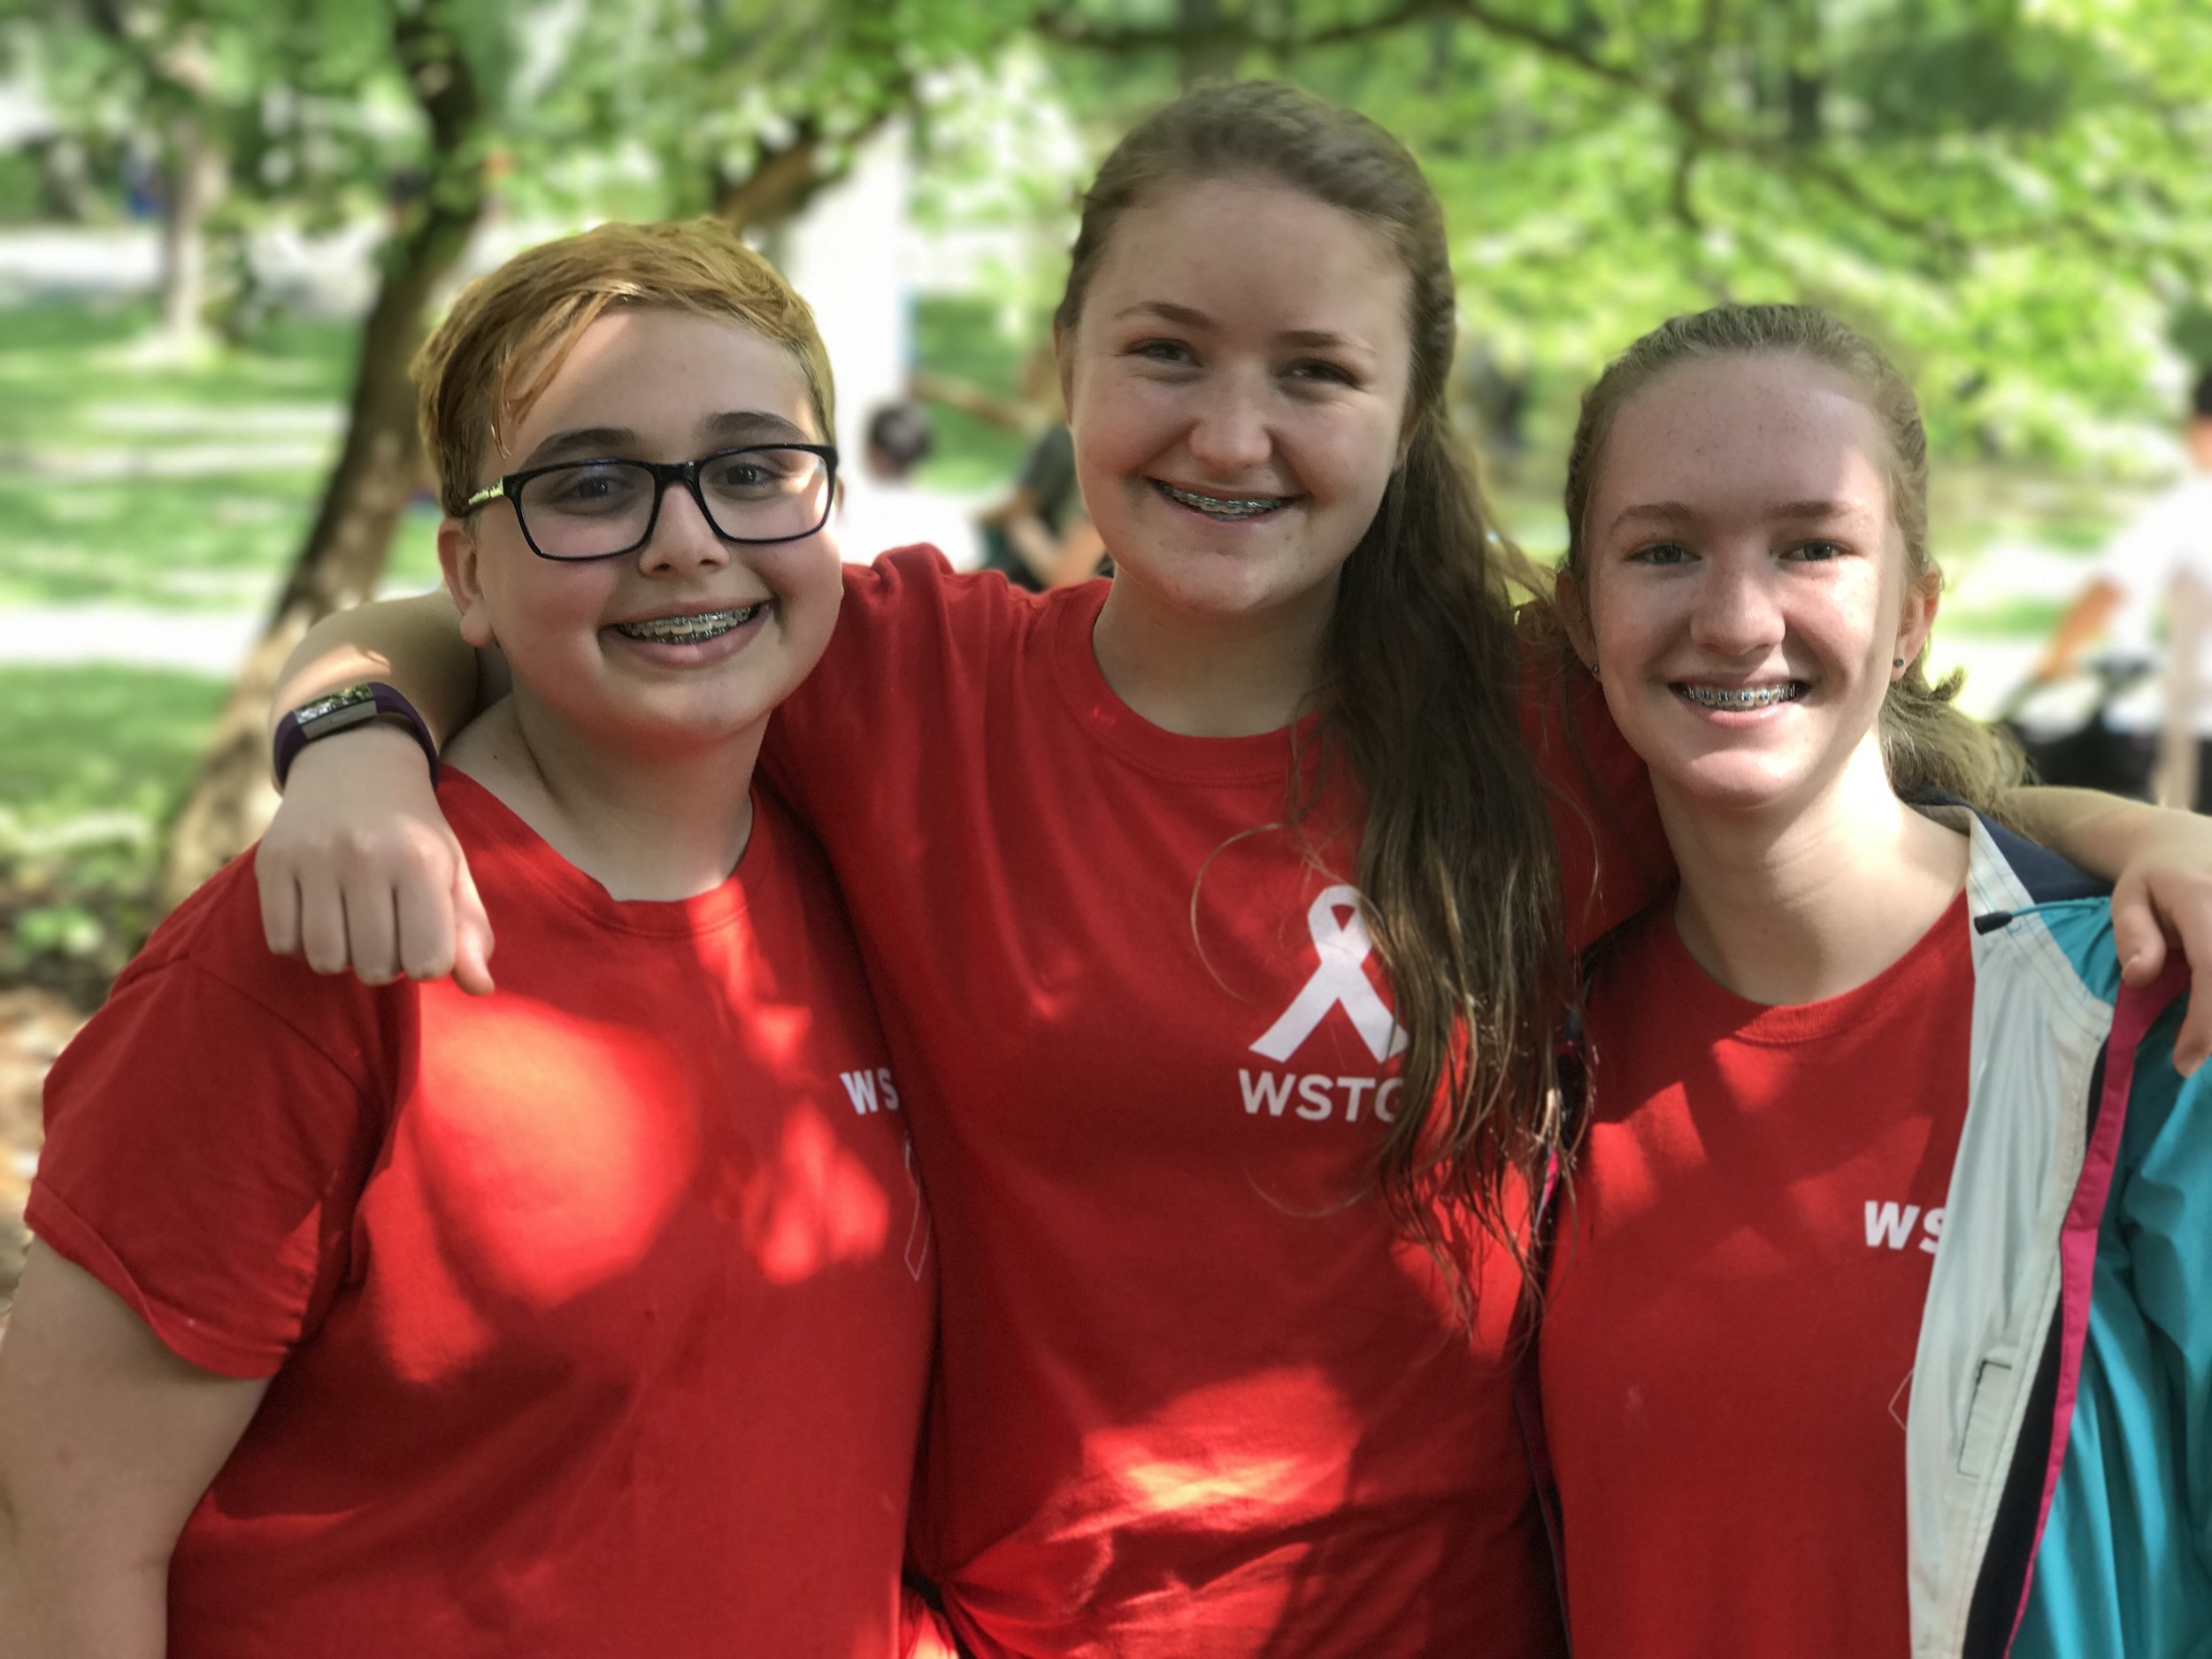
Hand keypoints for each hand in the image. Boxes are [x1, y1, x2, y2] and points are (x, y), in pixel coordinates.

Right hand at [255, 725, 493, 993]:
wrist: (354, 762)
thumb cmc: (413, 831)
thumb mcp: (452, 871)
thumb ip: (470, 932)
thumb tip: (481, 989)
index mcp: (420, 862)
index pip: (428, 962)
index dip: (427, 963)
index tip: (423, 939)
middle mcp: (365, 857)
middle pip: (374, 969)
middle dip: (384, 964)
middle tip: (386, 930)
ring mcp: (313, 858)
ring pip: (325, 961)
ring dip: (342, 957)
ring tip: (353, 924)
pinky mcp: (272, 862)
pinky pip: (283, 943)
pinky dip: (302, 945)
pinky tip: (319, 916)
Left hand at [2108, 813, 2211, 1072]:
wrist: (2190, 841)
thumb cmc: (2155, 877)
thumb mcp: (2127, 898)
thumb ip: (2133, 935)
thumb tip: (2140, 977)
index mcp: (2204, 898)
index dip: (2206, 1021)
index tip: (2185, 1060)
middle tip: (2193, 1055)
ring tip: (2199, 1033)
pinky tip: (2206, 1008)